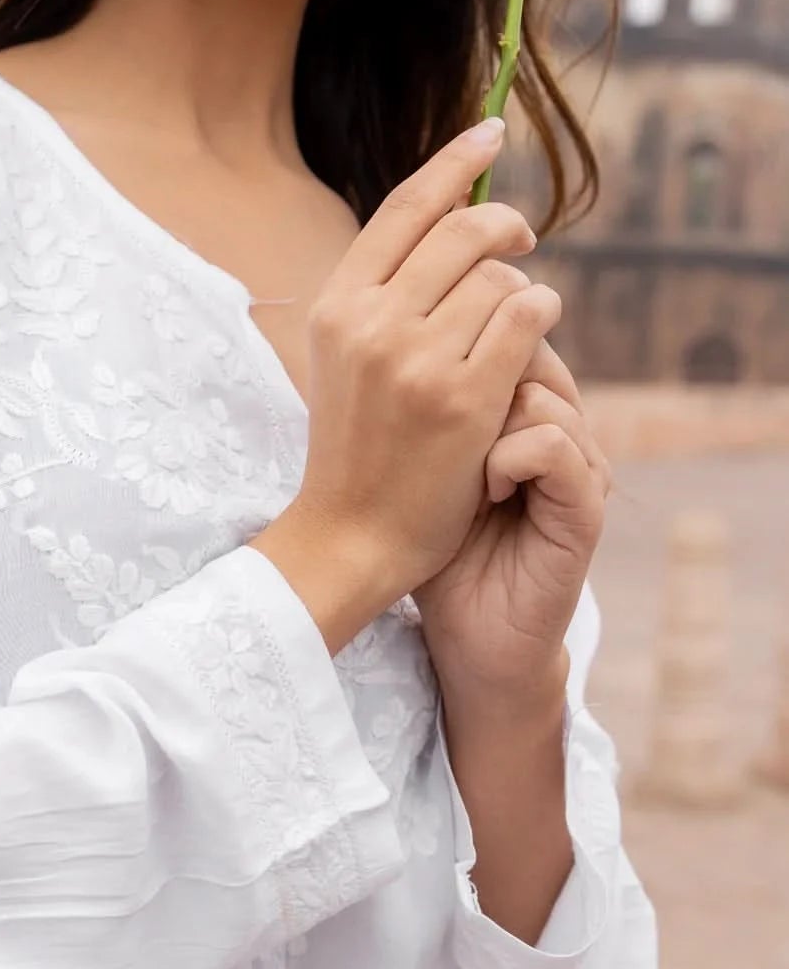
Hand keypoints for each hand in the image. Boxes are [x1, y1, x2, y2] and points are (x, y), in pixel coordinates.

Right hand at [283, 119, 559, 619]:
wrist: (351, 535)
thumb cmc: (355, 449)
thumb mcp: (343, 358)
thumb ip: (381, 293)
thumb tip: (444, 219)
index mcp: (336, 305)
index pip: (405, 207)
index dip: (455, 160)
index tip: (491, 132)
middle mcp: (372, 322)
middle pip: (463, 230)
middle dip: (506, 225)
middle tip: (524, 239)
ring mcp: (418, 359)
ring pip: (501, 275)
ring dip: (523, 287)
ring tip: (518, 318)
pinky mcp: (465, 397)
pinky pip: (528, 318)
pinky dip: (541, 315)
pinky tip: (536, 333)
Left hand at [412, 339, 611, 700]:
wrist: (470, 637)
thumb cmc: (436, 552)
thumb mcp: (421, 465)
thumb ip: (417, 402)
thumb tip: (382, 331)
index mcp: (525, 416)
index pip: (509, 335)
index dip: (466, 348)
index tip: (422, 393)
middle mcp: (562, 431)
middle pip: (532, 352)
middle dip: (479, 381)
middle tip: (445, 430)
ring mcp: (580, 466)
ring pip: (542, 392)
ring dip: (489, 423)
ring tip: (465, 469)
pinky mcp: (586, 505)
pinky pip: (555, 444)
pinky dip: (511, 458)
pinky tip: (485, 490)